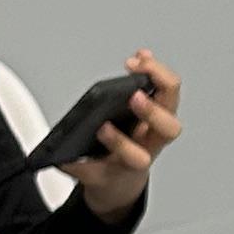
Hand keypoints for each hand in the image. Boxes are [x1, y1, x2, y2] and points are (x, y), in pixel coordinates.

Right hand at [71, 49, 183, 218]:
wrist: (124, 175)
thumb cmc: (110, 172)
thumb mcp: (93, 178)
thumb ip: (78, 169)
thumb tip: (63, 156)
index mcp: (136, 162)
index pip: (138, 156)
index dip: (121, 143)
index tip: (102, 129)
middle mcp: (153, 140)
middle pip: (169, 127)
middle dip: (152, 111)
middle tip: (133, 96)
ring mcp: (159, 120)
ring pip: (171, 98)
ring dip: (157, 78)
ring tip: (137, 63)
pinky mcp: (157, 103)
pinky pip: (163, 83)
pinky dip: (152, 67)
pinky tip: (141, 55)